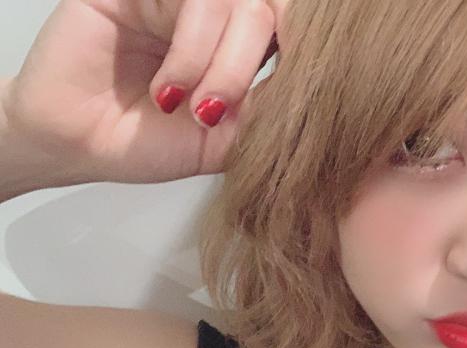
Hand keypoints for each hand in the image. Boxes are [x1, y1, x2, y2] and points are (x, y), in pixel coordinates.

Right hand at [3, 0, 285, 185]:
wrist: (80, 147)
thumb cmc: (148, 142)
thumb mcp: (230, 139)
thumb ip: (272, 112)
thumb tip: (320, 90)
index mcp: (244, 45)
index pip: (292, 25)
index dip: (307, 47)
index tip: (308, 88)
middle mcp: (217, 15)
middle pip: (270, 9)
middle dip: (252, 67)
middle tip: (220, 113)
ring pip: (236, 2)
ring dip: (221, 64)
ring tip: (193, 108)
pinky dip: (190, 51)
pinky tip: (168, 89)